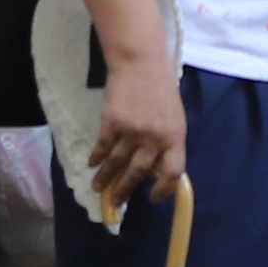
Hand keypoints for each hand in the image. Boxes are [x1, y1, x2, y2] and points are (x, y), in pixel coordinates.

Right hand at [90, 49, 186, 217]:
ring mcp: (132, 130)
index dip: (164, 189)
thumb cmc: (161, 90)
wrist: (141, 63)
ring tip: (98, 188)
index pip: (173, 171)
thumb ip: (167, 143)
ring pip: (116, 163)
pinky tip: (93, 163)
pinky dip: (96, 157)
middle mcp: (154, 137)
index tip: (153, 198)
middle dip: (125, 190)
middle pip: (138, 172)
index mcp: (175, 136)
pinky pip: (103, 146)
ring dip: (106, 178)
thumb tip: (154, 171)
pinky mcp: (112, 122)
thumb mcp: (174, 118)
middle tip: (115, 203)